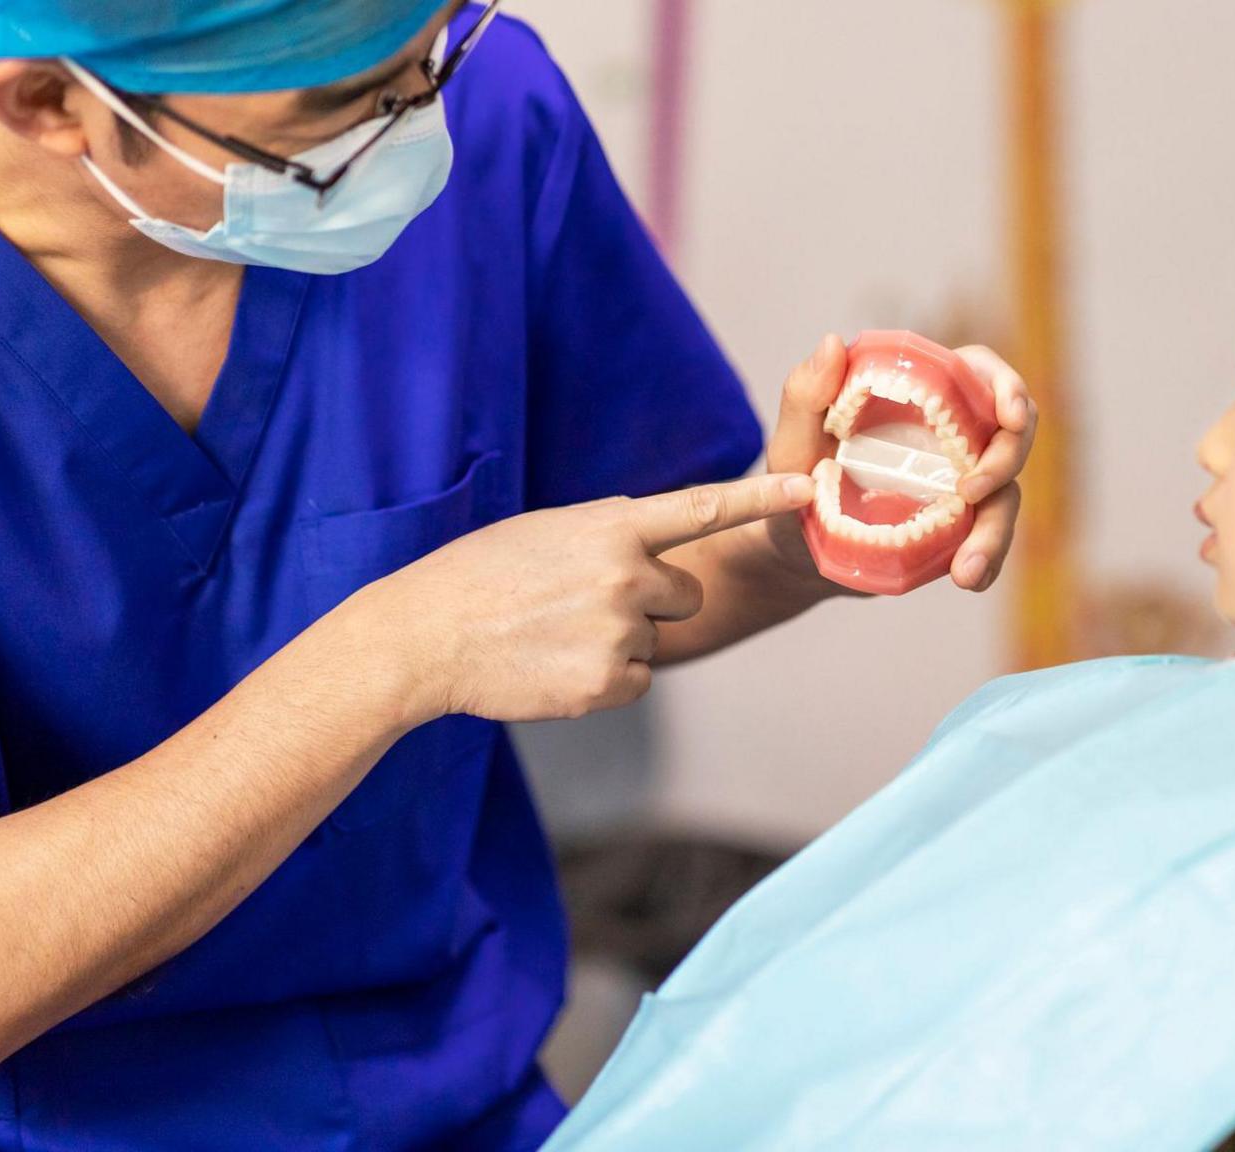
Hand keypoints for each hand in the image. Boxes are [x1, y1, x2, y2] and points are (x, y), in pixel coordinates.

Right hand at [354, 473, 814, 724]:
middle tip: (586, 602)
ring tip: (557, 632)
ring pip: (658, 638)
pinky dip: (608, 678)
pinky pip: (638, 678)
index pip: (702, 508)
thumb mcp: (548, 530)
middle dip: (654, 601)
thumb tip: (654, 536)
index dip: (761, 498)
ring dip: (622, 639)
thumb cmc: (482, 575)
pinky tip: (558, 664)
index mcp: (611, 526)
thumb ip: (611, 531)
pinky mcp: (610, 683)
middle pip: (688, 594)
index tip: (810, 490)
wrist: (425, 637)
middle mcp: (626, 575)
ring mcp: (620, 632)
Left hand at [765, 334, 1037, 591]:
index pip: (980, 373)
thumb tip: (833, 343)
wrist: (793, 551)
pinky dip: (988, 560)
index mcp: (920, 396)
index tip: (1008, 416)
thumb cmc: (793, 483)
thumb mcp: (791, 442)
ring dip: (996, 531)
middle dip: (1006, 460)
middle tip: (970, 494)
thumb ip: (805, 395)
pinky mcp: (958, 526)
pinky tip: (969, 578)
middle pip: (1010, 433)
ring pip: (1005, 495)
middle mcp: (950, 435)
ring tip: (966, 570)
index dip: (1007, 387)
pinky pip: (990, 538)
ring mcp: (959, 482)